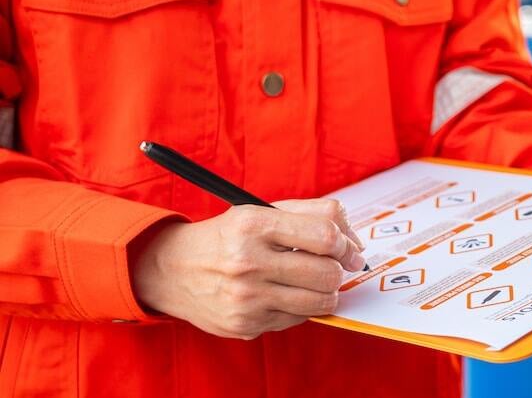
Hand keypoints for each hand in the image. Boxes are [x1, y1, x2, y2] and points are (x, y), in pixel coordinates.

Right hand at [133, 198, 365, 338]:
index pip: (325, 235)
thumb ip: (313, 214)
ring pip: (320, 301)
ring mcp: (246, 298)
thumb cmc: (229, 237)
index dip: (346, 243)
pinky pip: (298, 318)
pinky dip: (302, 307)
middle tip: (336, 266)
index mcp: (254, 225)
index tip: (348, 248)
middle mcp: (248, 262)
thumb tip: (354, 241)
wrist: (172, 270)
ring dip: (328, 292)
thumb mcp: (262, 211)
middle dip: (340, 270)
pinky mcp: (245, 325)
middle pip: (327, 273)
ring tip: (316, 281)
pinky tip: (286, 294)